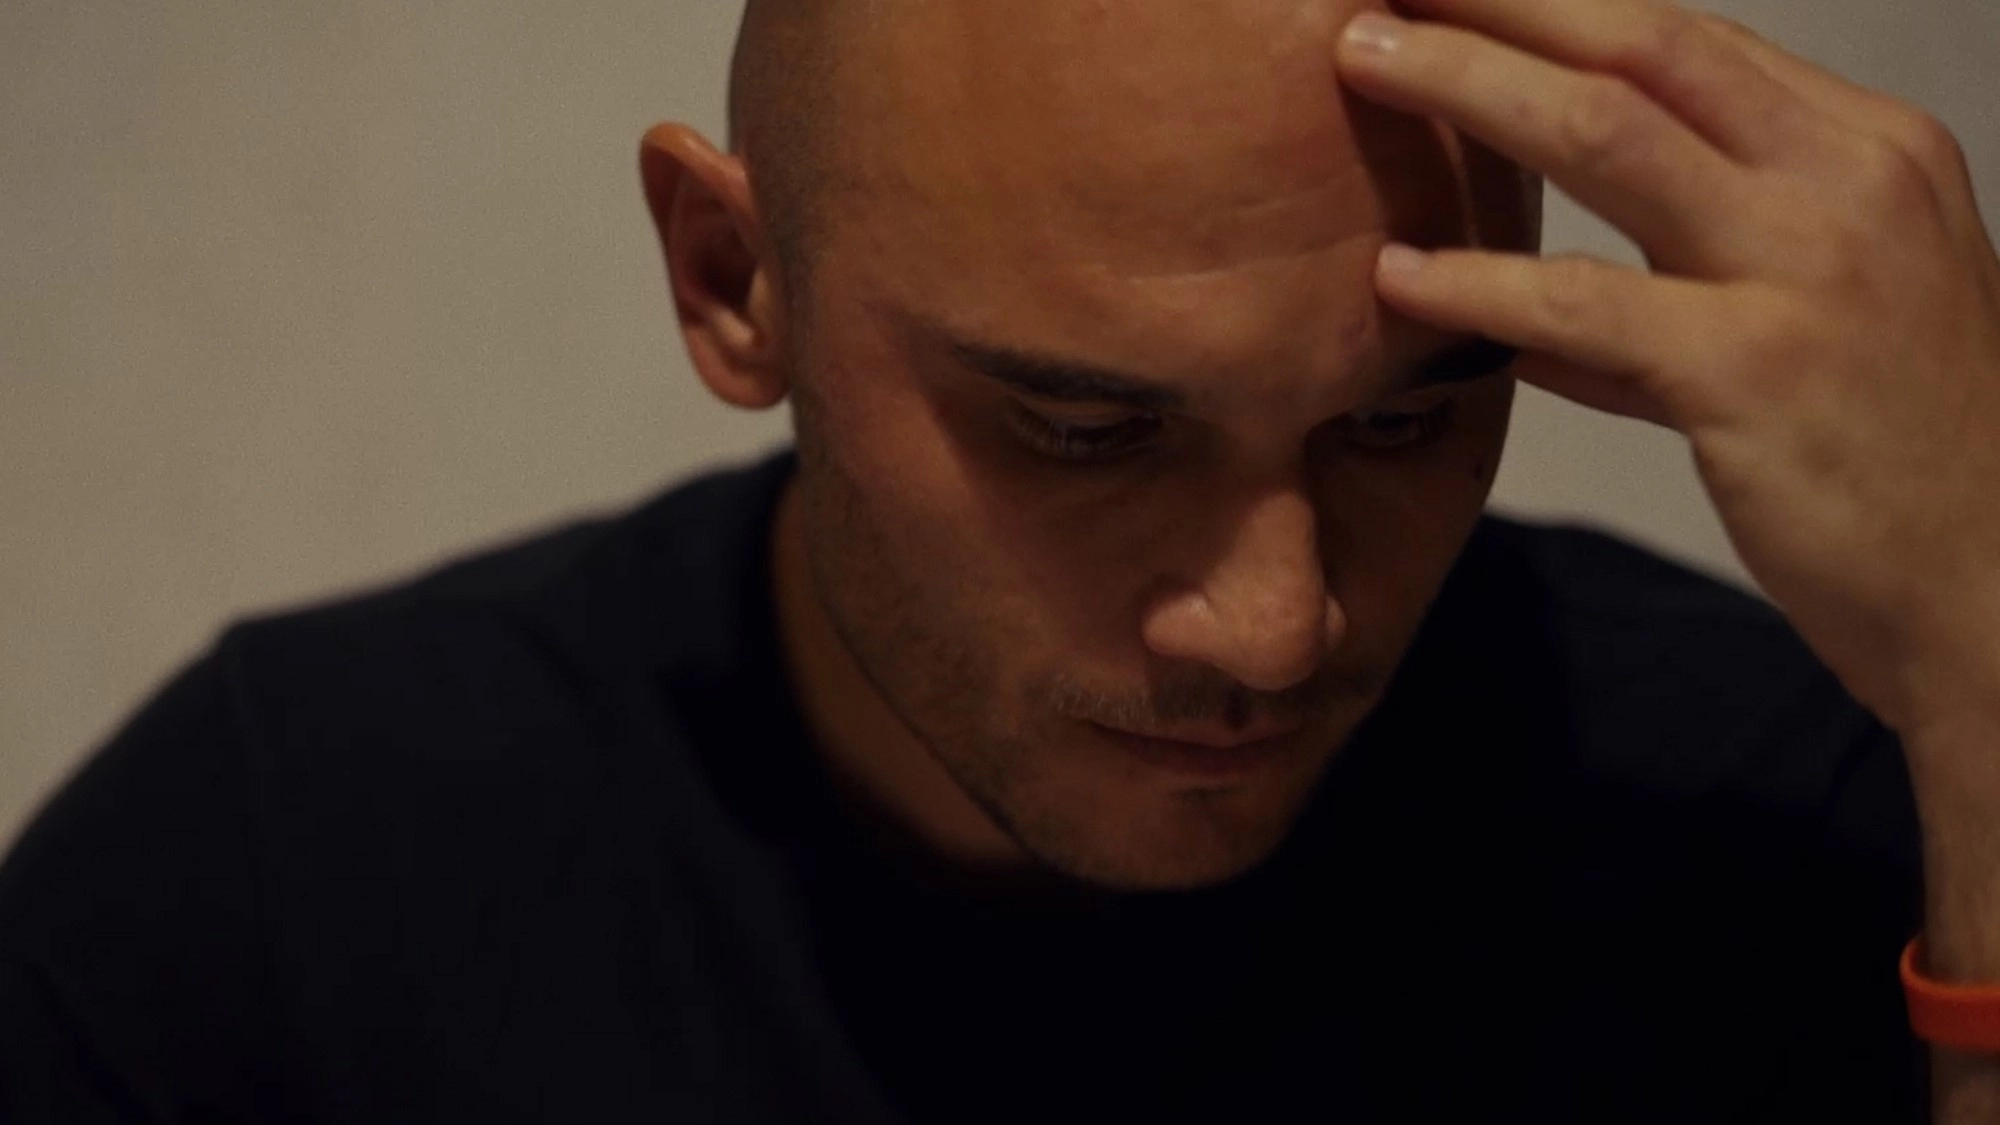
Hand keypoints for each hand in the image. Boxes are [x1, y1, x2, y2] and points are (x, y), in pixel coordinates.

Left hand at [1334, 0, 1999, 738]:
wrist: (1993, 592)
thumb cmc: (1898, 467)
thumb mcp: (1814, 330)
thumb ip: (1689, 293)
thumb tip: (1546, 314)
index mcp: (1869, 152)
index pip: (1688, 41)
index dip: (1559, 6)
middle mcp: (1848, 180)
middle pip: (1642, 44)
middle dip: (1502, 1)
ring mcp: (1807, 267)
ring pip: (1603, 133)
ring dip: (1464, 84)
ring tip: (1359, 61)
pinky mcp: (1753, 370)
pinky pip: (1580, 305)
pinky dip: (1478, 282)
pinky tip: (1399, 275)